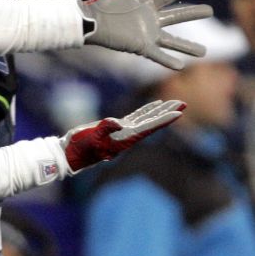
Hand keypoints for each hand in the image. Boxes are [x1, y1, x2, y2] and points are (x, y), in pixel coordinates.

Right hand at [62, 99, 184, 171]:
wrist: (70, 154)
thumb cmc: (80, 146)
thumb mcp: (91, 136)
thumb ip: (104, 128)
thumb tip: (118, 121)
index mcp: (125, 138)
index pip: (149, 127)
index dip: (164, 120)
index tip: (179, 113)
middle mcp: (128, 136)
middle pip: (153, 123)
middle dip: (168, 113)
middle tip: (184, 103)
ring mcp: (123, 132)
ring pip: (147, 119)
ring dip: (161, 110)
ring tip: (174, 101)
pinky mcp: (116, 128)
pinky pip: (136, 117)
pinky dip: (147, 110)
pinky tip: (154, 104)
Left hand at [80, 0, 213, 69]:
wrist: (93, 22)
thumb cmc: (105, 4)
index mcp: (148, 3)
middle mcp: (151, 19)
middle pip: (177, 16)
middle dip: (193, 13)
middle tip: (210, 10)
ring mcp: (148, 34)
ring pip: (173, 40)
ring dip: (188, 46)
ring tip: (204, 52)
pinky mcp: (141, 46)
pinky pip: (158, 55)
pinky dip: (169, 61)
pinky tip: (181, 66)